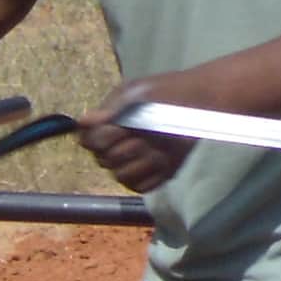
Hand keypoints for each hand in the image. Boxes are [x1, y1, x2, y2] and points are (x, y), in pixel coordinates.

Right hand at [77, 79, 186, 194]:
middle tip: (141, 134)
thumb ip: (108, 110)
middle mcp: (116, 148)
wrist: (198, 102)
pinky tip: (162, 160)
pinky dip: (150, 175)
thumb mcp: (134, 94)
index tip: (117, 127)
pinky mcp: (152, 177)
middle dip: (121, 148)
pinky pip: (140, 186)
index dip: (99, 138)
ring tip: (154, 147)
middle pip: (103, 161)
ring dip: (136, 162)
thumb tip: (82, 122)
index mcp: (108, 126)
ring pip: (120, 176)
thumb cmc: (165, 93)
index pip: (88, 142)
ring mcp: (134, 164)